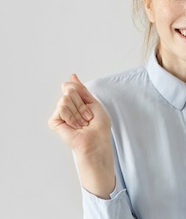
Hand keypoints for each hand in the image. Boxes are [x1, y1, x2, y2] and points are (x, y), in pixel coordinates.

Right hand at [48, 74, 114, 196]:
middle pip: (70, 90)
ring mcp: (60, 114)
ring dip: (79, 111)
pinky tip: (75, 126)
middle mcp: (67, 107)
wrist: (96, 141)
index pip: (74, 87)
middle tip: (87, 117)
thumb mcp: (93, 103)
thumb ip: (81, 90)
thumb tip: (71, 77)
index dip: (79, 89)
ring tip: (82, 122)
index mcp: (77, 102)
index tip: (89, 104)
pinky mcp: (54, 122)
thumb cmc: (99, 126)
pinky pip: (60, 108)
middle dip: (82, 104)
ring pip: (66, 98)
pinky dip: (72, 116)